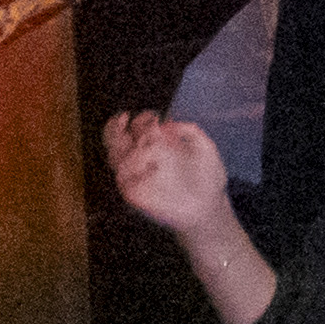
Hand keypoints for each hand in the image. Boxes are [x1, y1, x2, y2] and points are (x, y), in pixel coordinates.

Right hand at [104, 112, 235, 240]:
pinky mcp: (136, 194)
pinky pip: (123, 180)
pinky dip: (130, 168)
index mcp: (157, 146)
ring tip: (145, 142)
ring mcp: (137, 177)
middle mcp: (142, 160)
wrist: (209, 207)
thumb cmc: (207, 176)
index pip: (137, 128)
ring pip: (115, 157)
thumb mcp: (204, 148)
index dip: (140, 120)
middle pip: (116, 141)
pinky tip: (147, 163)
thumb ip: (191, 132)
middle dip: (116, 129)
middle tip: (126, 119)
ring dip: (122, 145)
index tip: (153, 117)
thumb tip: (169, 123)